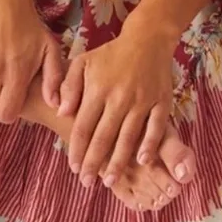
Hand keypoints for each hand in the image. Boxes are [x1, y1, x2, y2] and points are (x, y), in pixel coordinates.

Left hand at [57, 18, 177, 187]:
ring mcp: (142, 100)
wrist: (146, 39)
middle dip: (93, 162)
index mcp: (98, 89)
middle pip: (103, 136)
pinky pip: (155, 127)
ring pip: (128, 136)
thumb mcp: (83, 62)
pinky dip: (149, 145)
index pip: (83, 126)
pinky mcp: (161, 101)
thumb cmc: (111, 54)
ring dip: (118, 161)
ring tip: (109, 180)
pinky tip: (142, 161)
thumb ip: (69, 86)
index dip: (77, 149)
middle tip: (86, 183)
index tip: (73, 167)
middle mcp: (119, 97)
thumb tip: (60, 112)